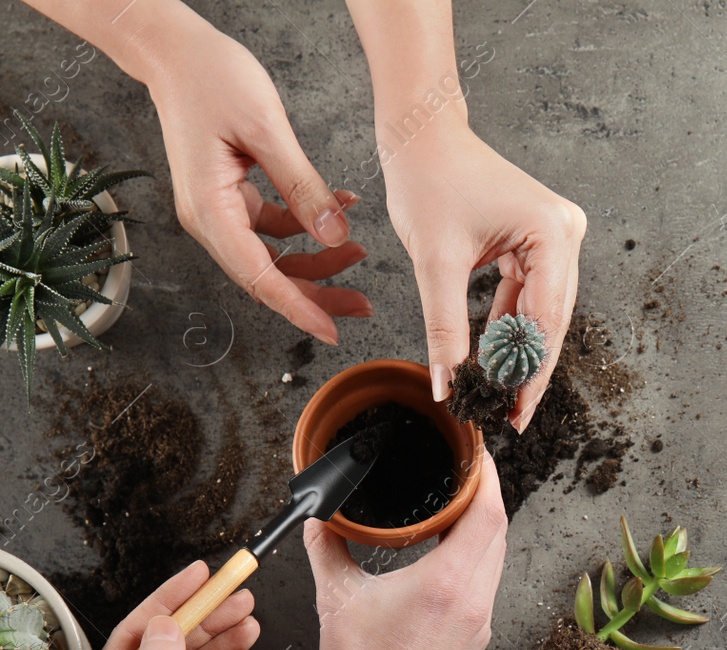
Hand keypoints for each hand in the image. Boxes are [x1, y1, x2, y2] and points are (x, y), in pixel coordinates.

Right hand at [143, 20, 371, 343]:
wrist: (175, 50)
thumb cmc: (210, 78)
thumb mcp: (266, 130)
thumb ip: (303, 186)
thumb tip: (335, 235)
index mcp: (210, 209)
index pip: (260, 278)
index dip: (299, 308)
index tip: (331, 331)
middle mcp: (210, 218)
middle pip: (267, 276)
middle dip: (316, 293)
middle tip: (362, 305)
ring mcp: (219, 209)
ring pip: (273, 256)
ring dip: (317, 260)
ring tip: (359, 253)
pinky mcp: (230, 195)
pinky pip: (273, 226)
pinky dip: (306, 225)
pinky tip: (340, 209)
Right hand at [303, 451, 507, 649]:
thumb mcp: (336, 600)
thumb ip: (327, 550)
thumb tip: (317, 520)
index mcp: (447, 583)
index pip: (487, 512)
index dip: (487, 476)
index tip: (478, 453)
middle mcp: (474, 599)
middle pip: (499, 530)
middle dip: (488, 494)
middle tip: (468, 470)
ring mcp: (481, 620)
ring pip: (497, 557)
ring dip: (484, 527)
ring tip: (460, 505)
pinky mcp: (478, 636)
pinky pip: (488, 582)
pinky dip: (478, 557)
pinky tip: (453, 552)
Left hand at [382, 122, 585, 429]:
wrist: (421, 135)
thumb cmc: (429, 178)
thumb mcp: (435, 262)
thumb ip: (445, 329)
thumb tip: (449, 384)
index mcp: (552, 233)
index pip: (545, 321)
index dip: (529, 374)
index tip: (515, 413)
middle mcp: (565, 234)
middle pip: (550, 322)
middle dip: (526, 370)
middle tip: (510, 415)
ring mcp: (556, 237)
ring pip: (540, 314)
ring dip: (517, 352)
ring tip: (499, 393)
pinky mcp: (538, 241)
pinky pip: (528, 296)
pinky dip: (509, 326)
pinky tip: (494, 357)